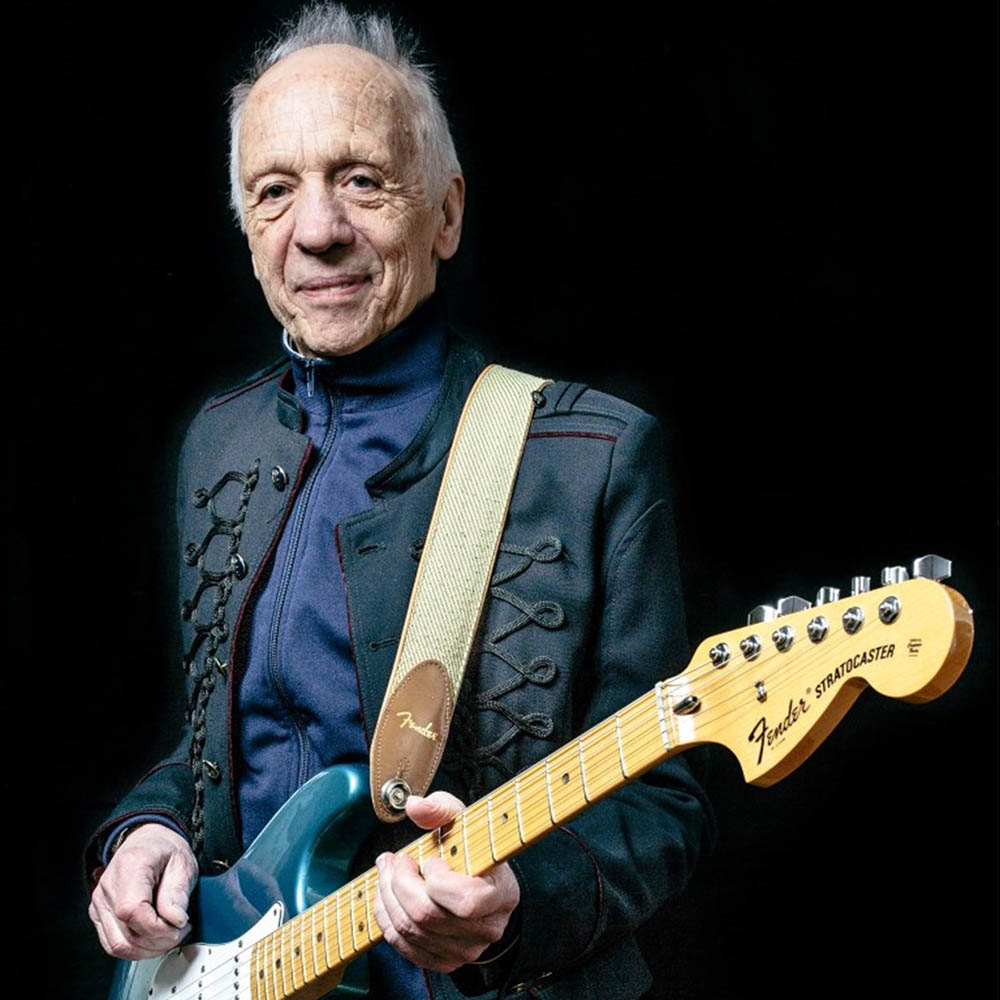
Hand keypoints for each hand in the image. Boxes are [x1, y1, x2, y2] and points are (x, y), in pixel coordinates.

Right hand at [89, 823, 197, 958]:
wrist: (147, 841)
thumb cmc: (164, 849)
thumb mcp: (182, 862)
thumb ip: (177, 892)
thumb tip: (175, 921)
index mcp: (130, 866)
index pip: (132, 910)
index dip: (157, 927)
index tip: (179, 925)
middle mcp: (108, 886)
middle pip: (126, 933)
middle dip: (159, 941)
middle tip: (181, 931)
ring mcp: (100, 903)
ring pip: (118, 946)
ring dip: (148, 949)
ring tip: (170, 936)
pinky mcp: (99, 915)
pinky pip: (114, 944)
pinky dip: (137, 949)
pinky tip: (155, 939)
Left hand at [373, 791, 520, 972]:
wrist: (482, 883)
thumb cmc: (473, 849)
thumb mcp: (464, 821)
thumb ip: (441, 809)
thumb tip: (414, 806)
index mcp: (501, 894)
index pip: (466, 901)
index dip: (438, 881)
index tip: (430, 859)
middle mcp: (486, 929)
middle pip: (427, 916)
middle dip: (399, 882)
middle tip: (394, 860)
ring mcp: (465, 950)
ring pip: (409, 931)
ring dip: (387, 897)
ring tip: (386, 872)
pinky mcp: (444, 961)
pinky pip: (403, 947)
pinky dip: (386, 919)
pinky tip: (387, 896)